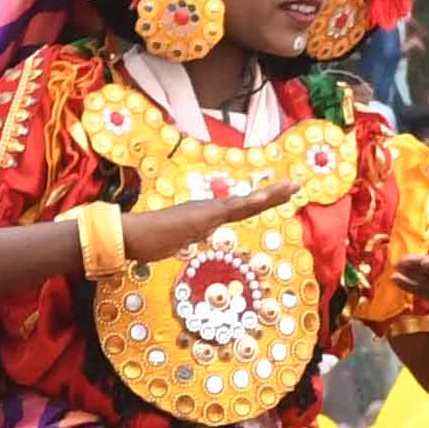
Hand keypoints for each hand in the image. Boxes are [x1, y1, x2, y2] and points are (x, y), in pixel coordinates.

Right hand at [120, 178, 299, 266]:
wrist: (131, 236)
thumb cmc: (145, 240)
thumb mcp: (171, 242)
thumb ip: (181, 238)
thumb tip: (184, 239)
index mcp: (204, 216)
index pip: (238, 209)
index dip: (258, 202)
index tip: (278, 195)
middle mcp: (208, 211)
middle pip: (248, 202)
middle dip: (273, 194)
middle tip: (297, 185)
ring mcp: (207, 213)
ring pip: (245, 203)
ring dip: (269, 195)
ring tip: (292, 187)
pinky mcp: (204, 217)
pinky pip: (233, 210)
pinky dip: (251, 202)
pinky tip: (266, 197)